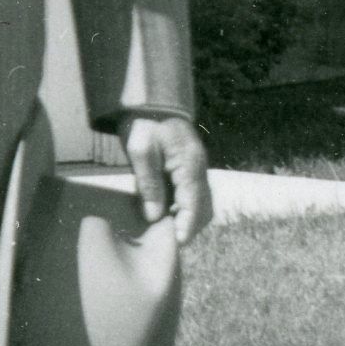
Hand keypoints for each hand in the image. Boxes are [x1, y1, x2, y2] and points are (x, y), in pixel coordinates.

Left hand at [120, 111, 213, 246]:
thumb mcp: (140, 150)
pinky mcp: (192, 166)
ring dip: (189, 217)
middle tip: (170, 240)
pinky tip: (168, 211)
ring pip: (203, 202)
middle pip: (204, 207)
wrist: (149, 102)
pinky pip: (195, 193)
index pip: (194, 204)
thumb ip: (148, 184)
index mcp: (190, 164)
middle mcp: (200, 167)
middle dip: (190, 226)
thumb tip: (154, 215)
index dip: (187, 227)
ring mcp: (198, 167)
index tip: (176, 243)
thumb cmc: (144, 123)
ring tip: (168, 228)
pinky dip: (186, 206)